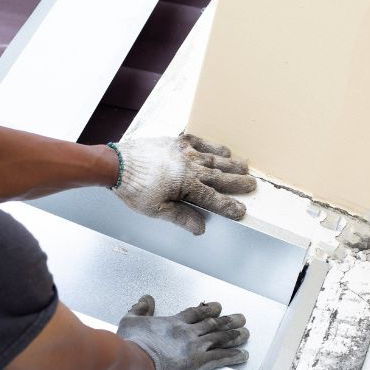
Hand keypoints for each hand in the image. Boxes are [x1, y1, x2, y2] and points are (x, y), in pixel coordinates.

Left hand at [111, 134, 255, 234]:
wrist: (116, 164)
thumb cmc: (134, 189)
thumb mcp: (156, 210)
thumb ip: (181, 217)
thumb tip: (200, 227)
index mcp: (186, 186)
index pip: (213, 199)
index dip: (228, 206)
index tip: (241, 211)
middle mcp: (189, 167)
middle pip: (219, 176)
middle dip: (237, 182)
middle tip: (253, 184)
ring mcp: (183, 152)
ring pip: (213, 159)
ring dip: (230, 164)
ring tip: (245, 166)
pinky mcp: (175, 142)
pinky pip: (199, 142)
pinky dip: (212, 146)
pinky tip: (222, 150)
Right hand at [116, 295, 248, 369]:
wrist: (136, 359)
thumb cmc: (132, 343)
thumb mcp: (130, 320)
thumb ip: (140, 309)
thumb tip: (145, 299)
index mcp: (174, 322)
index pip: (196, 313)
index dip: (209, 309)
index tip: (218, 307)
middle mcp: (187, 332)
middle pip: (213, 324)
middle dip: (228, 321)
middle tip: (240, 318)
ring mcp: (194, 347)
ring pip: (220, 339)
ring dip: (235, 336)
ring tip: (245, 333)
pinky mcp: (198, 362)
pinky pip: (220, 358)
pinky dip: (233, 356)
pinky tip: (242, 355)